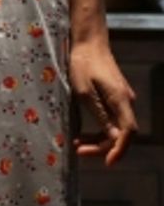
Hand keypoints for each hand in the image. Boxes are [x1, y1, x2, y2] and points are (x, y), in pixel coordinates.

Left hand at [71, 39, 135, 165]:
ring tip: (77, 144)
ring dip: (99, 139)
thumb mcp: (83, 91)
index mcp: (121, 100)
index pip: (128, 131)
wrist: (88, 43)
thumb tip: (112, 137)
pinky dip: (100, 129)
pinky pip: (112, 119)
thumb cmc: (82, 63)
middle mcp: (126, 101)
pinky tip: (83, 133)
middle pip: (121, 132)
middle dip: (103, 146)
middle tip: (78, 150)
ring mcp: (121, 99)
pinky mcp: (115, 97)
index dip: (120, 149)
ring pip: (116, 127)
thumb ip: (99, 114)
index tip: (108, 162)